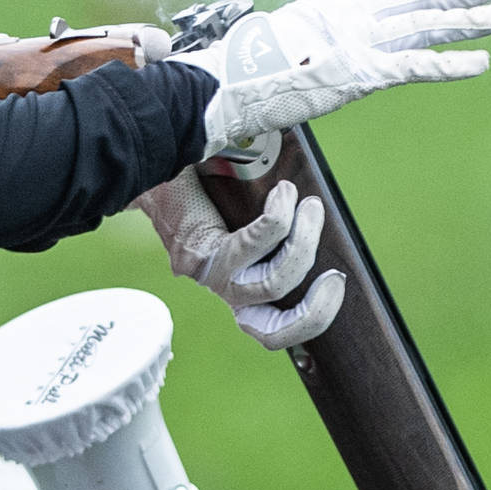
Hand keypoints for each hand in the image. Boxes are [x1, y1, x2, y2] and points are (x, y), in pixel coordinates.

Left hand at [134, 166, 345, 350]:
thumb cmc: (205, 183)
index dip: (310, 320)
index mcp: (237, 285)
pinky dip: (277, 221)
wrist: (154, 157)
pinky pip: (249, 247)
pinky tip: (282, 193)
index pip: (270, 332)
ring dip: (303, 244)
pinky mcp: (197, 252)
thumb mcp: (248, 212)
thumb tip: (322, 218)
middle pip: (271, 327)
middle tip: (336, 271)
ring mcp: (208, 275)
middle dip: (317, 304)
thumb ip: (279, 225)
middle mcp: (221, 288)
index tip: (335, 283)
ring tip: (309, 205)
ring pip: (270, 285)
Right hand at [178, 0, 490, 159]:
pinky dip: (449, 65)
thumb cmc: (251, 70)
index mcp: (338, 4)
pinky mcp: (358, 72)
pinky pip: (414, 66)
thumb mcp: (294, 43)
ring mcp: (357, 41)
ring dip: (472, 20)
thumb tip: (337, 48)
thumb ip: (324, 41)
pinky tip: (482, 62)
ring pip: (427, 25)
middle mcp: (353, 14)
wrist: (227, 84)